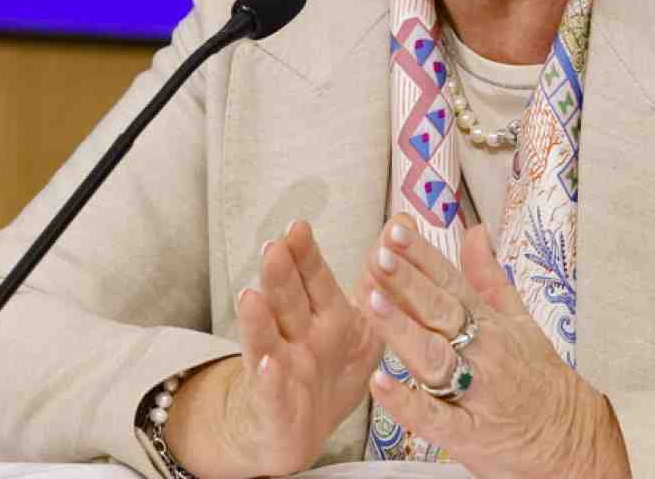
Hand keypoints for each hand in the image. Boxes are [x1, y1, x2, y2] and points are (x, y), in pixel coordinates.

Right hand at [168, 219, 382, 478]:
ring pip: (267, 341)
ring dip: (258, 321)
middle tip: (274, 248)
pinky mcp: (275, 410)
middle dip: (281, 276)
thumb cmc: (328, 371)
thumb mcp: (362, 328)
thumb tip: (404, 221)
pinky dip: (269, 381)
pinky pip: (272, 394)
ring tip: (249, 295)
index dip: (306, 255)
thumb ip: (377, 280)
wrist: (295, 432)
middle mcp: (298, 338)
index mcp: (325, 317)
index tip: (298, 227)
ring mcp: (282, 373)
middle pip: (287, 302)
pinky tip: (266, 365)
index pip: (313, 280)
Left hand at [360, 215, 631, 478]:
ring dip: (402, 329)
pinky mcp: (466, 433)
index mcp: (489, 322)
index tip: (396, 228)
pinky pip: (433, 417)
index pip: (452, 282)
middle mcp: (482, 351)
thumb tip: (475, 231)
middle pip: (441, 312)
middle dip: (409, 282)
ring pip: (433, 356)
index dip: (423, 256)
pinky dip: (406, 402)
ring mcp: (474, 392)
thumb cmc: (537, 375)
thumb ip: (489, 276)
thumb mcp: (519, 319)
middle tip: (380, 255)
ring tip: (371, 301)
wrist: (568, 436)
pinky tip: (379, 382)